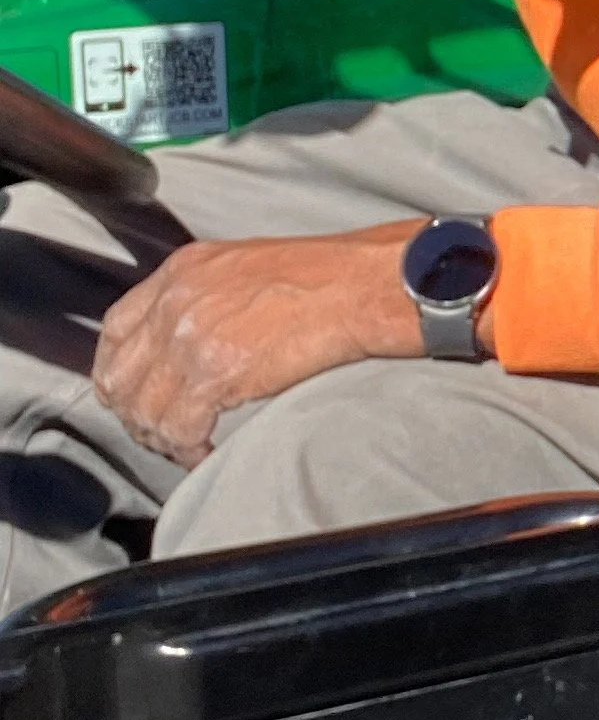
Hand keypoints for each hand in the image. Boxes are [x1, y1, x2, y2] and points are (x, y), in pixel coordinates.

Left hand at [92, 225, 434, 468]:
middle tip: (162, 432)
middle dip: (136, 413)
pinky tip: (207, 451)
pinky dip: (188, 450)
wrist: (362, 286)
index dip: (118, 371)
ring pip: (144, 409)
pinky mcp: (215, 372)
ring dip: (163, 437)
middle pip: (121, 376)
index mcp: (182, 270)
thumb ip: (207, 296)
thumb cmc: (326, 277)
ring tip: (189, 447)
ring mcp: (190, 336)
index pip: (115, 329)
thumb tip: (194, 338)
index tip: (133, 394)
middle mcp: (176, 300)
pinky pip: (178, 428)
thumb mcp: (246, 268)